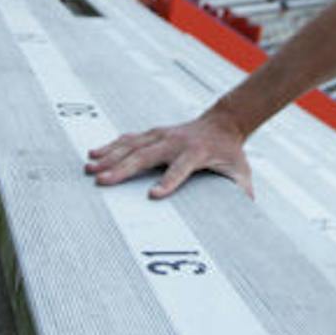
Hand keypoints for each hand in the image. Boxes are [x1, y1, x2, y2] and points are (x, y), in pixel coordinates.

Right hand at [84, 107, 252, 199]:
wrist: (223, 124)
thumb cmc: (230, 153)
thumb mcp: (240, 172)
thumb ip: (241, 191)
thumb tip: (245, 211)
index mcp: (197, 152)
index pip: (181, 168)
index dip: (169, 181)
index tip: (154, 195)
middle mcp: (176, 141)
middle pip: (147, 155)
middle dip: (124, 168)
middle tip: (103, 181)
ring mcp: (162, 134)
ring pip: (132, 145)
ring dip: (110, 156)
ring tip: (90, 168)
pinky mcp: (153, 133)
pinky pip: (129, 139)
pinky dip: (111, 146)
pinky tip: (94, 154)